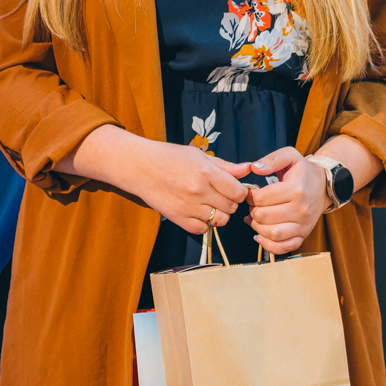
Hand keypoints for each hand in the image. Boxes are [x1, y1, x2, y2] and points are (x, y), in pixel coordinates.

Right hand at [65, 127, 249, 235]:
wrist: (137, 166)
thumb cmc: (168, 157)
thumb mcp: (198, 155)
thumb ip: (225, 165)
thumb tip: (248, 169)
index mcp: (207, 172)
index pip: (239, 192)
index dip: (239, 191)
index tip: (232, 188)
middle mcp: (199, 191)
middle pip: (232, 207)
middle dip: (229, 202)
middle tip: (219, 195)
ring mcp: (188, 207)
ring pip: (220, 220)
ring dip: (219, 214)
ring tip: (209, 205)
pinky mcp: (177, 218)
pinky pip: (202, 229)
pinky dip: (204, 224)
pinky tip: (197, 213)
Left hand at [243, 147, 328, 254]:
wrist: (324, 186)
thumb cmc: (303, 171)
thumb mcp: (290, 156)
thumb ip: (271, 159)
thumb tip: (254, 167)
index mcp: (296, 190)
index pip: (260, 199)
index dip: (249, 196)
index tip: (252, 193)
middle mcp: (301, 209)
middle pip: (262, 216)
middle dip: (252, 210)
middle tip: (254, 204)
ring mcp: (303, 225)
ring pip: (271, 233)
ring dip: (257, 226)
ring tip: (256, 217)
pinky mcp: (303, 235)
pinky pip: (283, 247)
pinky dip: (268, 244)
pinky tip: (260, 234)